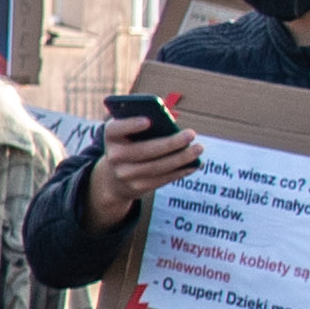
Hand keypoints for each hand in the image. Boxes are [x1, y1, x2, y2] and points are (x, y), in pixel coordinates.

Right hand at [81, 113, 205, 222]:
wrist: (114, 177)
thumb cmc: (129, 144)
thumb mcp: (128, 131)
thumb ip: (144, 122)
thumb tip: (172, 123)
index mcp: (111, 136)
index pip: (116, 129)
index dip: (131, 125)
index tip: (148, 120)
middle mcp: (114, 156)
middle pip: (144, 150)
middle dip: (170, 143)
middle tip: (191, 134)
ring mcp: (126, 174)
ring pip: (157, 167)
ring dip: (181, 158)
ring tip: (198, 148)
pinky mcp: (138, 187)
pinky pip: (162, 179)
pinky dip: (180, 171)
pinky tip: (194, 164)